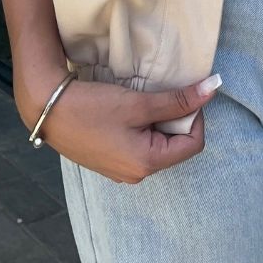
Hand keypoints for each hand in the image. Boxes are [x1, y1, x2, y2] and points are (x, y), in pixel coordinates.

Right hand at [15, 64, 221, 182]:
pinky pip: (139, 147)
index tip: (181, 95)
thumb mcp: (138, 103)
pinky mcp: (110, 162)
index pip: (192, 144)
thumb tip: (215, 87)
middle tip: (159, 96)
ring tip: (141, 103)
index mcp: (147, 164)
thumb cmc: (93, 107)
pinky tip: (127, 112)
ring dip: (158, 122)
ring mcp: (121, 171)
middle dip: (174, 119)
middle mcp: (136, 175)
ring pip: (157, 145)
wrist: (47, 109)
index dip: (194, 116)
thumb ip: (178, 100)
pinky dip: (142, 128)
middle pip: (175, 146)